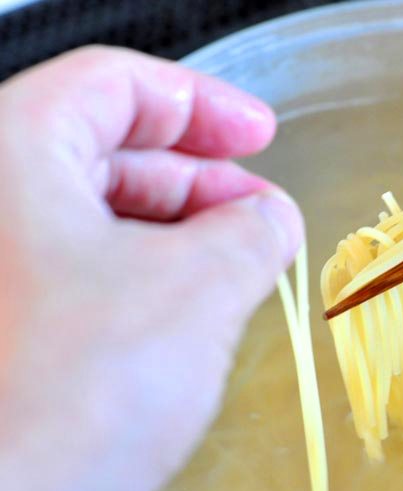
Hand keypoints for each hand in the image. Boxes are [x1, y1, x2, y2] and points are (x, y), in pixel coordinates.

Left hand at [0, 46, 302, 490]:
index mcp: (11, 151)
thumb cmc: (74, 392)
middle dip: (197, 177)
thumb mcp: (197, 290)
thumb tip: (273, 217)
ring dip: (176, 230)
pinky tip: (186, 306)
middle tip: (259, 211)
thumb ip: (252, 232)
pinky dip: (139, 272)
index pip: (118, 84)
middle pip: (105, 149)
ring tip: (237, 263)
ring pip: (92, 213)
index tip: (260, 135)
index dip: (203, 104)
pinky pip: (74, 268)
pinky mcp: (0, 322)